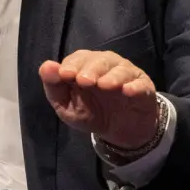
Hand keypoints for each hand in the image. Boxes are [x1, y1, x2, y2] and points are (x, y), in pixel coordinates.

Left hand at [40, 50, 159, 149]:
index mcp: (86, 66)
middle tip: (84, 81)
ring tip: (104, 85)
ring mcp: (127, 75)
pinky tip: (127, 91)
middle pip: (100, 59)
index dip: (72, 64)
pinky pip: (140, 83)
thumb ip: (54, 88)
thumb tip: (46, 66)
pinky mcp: (143, 87)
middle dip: (91, 69)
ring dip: (112, 75)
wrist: (119, 131)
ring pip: (120, 68)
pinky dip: (134, 86)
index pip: (79, 58)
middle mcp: (107, 65)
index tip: (65, 75)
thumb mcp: (67, 106)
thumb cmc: (92, 113)